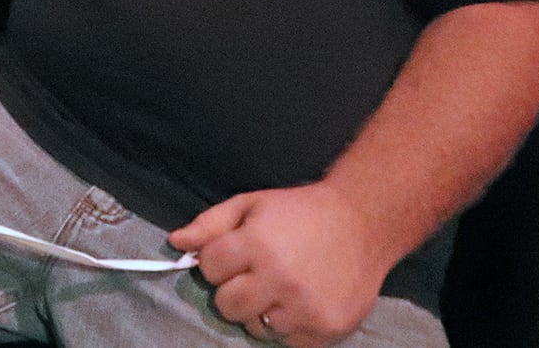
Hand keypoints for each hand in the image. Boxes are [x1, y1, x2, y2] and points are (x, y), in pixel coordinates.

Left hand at [168, 182, 391, 347]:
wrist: (363, 224)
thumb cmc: (300, 212)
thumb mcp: (252, 204)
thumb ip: (210, 225)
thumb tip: (175, 242)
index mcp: (257, 244)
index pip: (209, 268)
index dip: (218, 260)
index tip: (237, 253)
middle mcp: (280, 280)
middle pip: (227, 305)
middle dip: (233, 290)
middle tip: (255, 275)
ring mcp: (304, 309)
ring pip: (254, 328)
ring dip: (261, 310)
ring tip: (281, 287)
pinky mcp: (325, 330)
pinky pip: (285, 342)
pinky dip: (287, 326)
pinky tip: (300, 302)